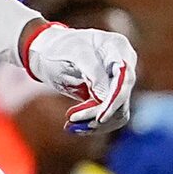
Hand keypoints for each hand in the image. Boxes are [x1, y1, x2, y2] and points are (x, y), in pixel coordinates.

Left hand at [19, 19, 137, 133]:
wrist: (47, 53)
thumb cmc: (60, 47)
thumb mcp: (75, 53)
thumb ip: (92, 70)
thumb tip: (106, 97)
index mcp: (118, 47)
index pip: (125, 79)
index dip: (115, 100)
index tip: (99, 118)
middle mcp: (124, 65)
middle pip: (122, 98)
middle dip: (99, 113)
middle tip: (72, 120)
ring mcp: (119, 82)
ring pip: (118, 112)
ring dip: (96, 123)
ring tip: (71, 125)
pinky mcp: (110, 96)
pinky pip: (110, 117)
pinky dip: (93, 124)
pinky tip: (76, 126)